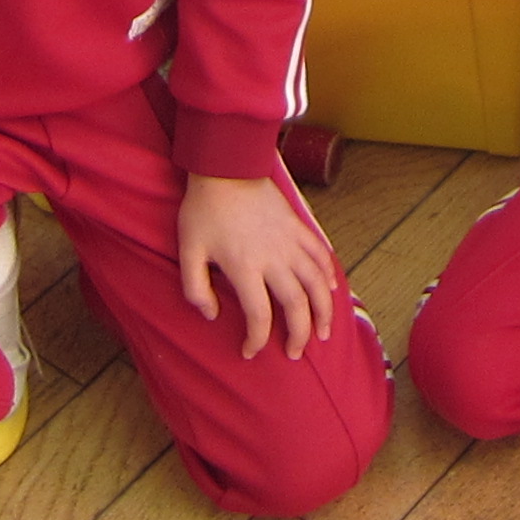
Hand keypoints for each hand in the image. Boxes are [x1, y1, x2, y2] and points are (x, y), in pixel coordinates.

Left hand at [176, 170, 337, 356]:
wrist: (225, 167)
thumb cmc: (203, 210)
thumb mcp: (187, 251)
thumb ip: (195, 289)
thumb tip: (212, 315)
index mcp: (245, 267)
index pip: (259, 316)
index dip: (257, 340)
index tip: (250, 351)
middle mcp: (273, 258)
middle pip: (297, 306)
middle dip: (299, 335)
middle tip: (294, 353)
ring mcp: (290, 242)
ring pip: (318, 284)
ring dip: (324, 311)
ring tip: (324, 333)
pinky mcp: (298, 227)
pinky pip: (321, 255)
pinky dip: (330, 275)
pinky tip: (331, 290)